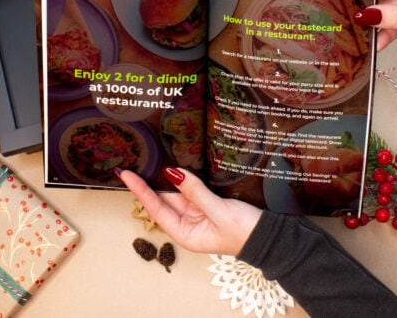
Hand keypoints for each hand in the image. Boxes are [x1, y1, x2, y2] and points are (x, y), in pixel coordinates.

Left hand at [118, 167, 261, 256]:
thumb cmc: (244, 233)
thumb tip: (172, 173)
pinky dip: (184, 177)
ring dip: (167, 177)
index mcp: (185, 234)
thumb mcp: (217, 211)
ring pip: (177, 191)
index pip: (156, 208)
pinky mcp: (209, 204)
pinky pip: (192, 188)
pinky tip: (176, 166)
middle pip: (164, 199)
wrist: (270, 237)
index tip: (127, 175)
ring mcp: (198, 213)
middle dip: (150, 181)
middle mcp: (187, 224)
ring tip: (149, 160)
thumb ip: (194, 191)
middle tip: (134, 162)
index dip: (140, 191)